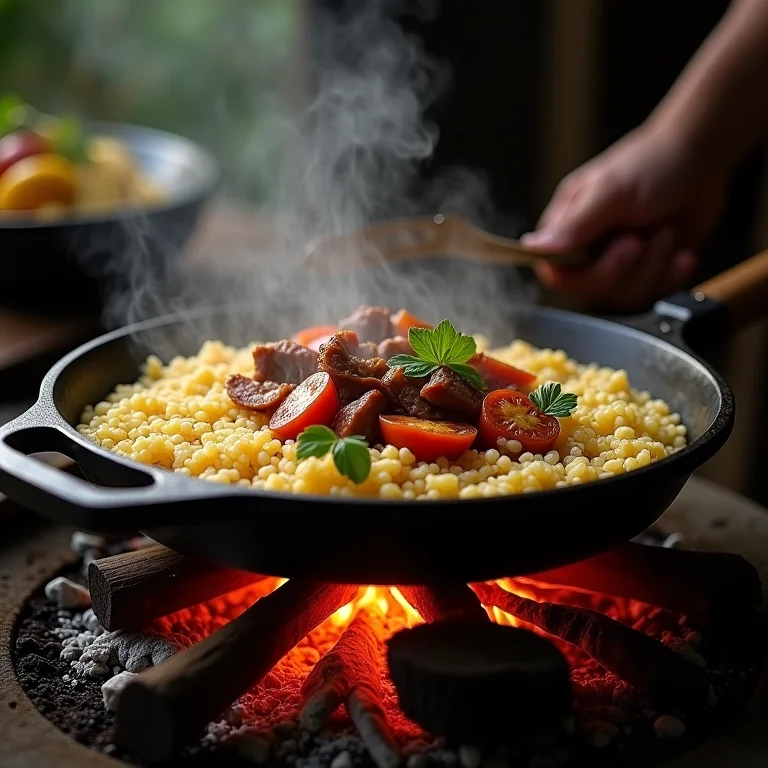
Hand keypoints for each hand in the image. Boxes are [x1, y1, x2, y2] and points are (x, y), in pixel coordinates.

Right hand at [521, 123, 727, 311]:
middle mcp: (588, 250)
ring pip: (623, 295)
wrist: (701, 159)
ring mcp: (618, 263)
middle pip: (590, 290)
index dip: (582, 274)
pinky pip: (652, 295)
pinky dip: (672, 274)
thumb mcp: (610, 191)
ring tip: (665, 233)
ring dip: (653, 266)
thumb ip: (573, 224)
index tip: (613, 250)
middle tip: (639, 237)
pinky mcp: (647, 272)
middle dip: (623, 268)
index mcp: (567, 228)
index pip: (555, 272)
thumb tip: (533, 247)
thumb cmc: (651, 162)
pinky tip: (681, 251)